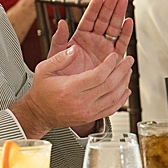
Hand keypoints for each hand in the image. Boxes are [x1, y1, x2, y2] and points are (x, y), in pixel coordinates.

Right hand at [12, 44, 134, 136]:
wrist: (40, 113)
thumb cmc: (42, 91)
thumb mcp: (44, 69)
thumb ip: (60, 58)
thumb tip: (75, 49)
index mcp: (70, 89)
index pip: (98, 76)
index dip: (110, 65)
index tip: (115, 56)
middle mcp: (81, 102)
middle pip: (109, 86)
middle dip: (122, 71)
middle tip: (128, 60)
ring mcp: (87, 112)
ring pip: (114, 98)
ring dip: (124, 83)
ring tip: (128, 71)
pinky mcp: (91, 118)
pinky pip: (111, 109)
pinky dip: (121, 99)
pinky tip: (125, 90)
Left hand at [46, 0, 132, 72]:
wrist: (68, 92)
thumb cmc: (60, 75)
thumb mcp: (55, 55)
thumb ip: (59, 39)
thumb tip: (61, 23)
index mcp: (80, 37)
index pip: (88, 18)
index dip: (94, 7)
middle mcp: (94, 40)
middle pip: (104, 20)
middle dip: (110, 6)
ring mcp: (104, 48)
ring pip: (114, 28)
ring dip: (119, 15)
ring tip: (124, 2)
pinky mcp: (113, 58)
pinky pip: (121, 44)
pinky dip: (125, 33)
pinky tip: (128, 22)